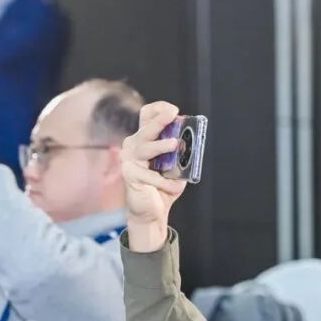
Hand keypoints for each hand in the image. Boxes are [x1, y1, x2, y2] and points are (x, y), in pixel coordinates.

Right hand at [119, 102, 187, 251]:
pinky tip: (174, 186)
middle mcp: (133, 146)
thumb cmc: (163, 186)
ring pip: (145, 148)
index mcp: (144, 139)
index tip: (173, 111)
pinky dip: (164, 181)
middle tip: (172, 115)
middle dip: (159, 121)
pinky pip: (150, 175)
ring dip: (161, 146)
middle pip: (145, 129)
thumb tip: (191, 142)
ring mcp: (129, 160)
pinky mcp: (129, 175)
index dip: (158, 110)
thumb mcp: (176, 166)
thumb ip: (180, 153)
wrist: (152, 211)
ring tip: (175, 144)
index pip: (146, 116)